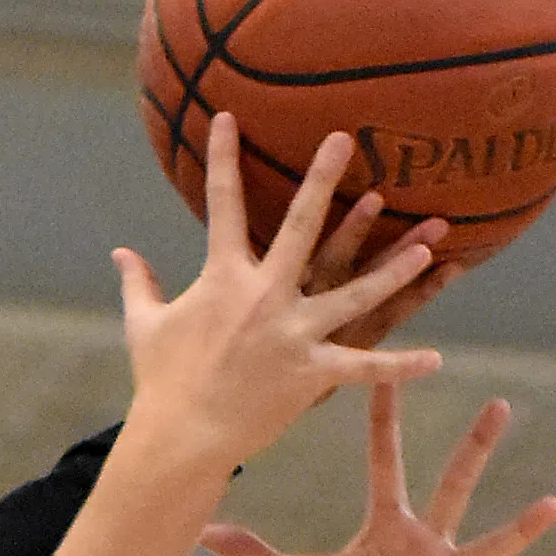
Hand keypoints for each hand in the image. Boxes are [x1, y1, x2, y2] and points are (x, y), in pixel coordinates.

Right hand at [113, 113, 441, 469]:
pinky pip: (363, 368)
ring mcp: (293, 334)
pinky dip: (399, 367)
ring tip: (429, 244)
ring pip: (354, 293)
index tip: (227, 118)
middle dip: (322, 182)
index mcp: (222, 279)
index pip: (221, 207)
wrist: (178, 436)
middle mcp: (263, 297)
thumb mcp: (144, 326)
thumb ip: (138, 283)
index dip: (222, 160)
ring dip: (393, 269)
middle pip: (300, 229)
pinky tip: (436, 359)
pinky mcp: (311, 373)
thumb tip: (119, 252)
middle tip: (345, 140)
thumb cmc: (160, 380)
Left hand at [201, 385, 555, 555]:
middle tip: (499, 403)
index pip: (385, 465)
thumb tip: (199, 530)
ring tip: (551, 505)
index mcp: (384, 527)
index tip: (393, 378)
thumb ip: (251, 553)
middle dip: (474, 447)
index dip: (386, 424)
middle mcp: (422, 543)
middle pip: (452, 484)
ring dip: (520, 528)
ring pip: (489, 544)